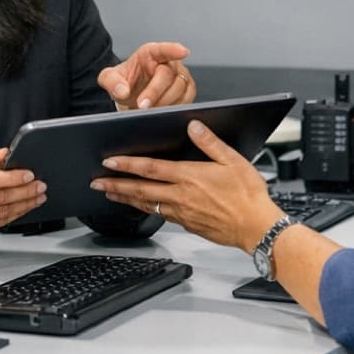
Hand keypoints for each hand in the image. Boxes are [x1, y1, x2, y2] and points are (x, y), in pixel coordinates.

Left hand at [91, 120, 279, 251]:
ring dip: (126, 198)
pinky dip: (145, 209)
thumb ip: (210, 143)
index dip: (127, 164)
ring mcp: (182, 213)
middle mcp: (181, 196)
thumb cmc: (248, 196)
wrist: (257, 227)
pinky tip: (140, 206)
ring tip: (110, 194)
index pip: (150, 168)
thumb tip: (193, 126)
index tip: (110, 162)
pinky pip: (159, 215)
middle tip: (96, 182)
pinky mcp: (187, 225)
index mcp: (189, 177)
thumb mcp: (233, 161)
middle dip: (115, 185)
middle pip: (140, 189)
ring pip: (146, 204)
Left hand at [98, 41, 195, 108]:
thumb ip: (111, 81)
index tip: (183, 52)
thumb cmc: (125, 82)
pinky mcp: (187, 92)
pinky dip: (174, 109)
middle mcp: (169, 63)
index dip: (173, 50)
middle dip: (155, 92)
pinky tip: (162, 112)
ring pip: (180, 90)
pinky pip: (187, 101)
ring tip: (149, 110)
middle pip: (168, 75)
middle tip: (143, 105)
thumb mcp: (110, 79)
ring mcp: (180, 77)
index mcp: (150, 54)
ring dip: (164, 103)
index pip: (163, 49)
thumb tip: (122, 90)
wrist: (132, 96)